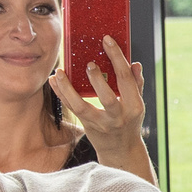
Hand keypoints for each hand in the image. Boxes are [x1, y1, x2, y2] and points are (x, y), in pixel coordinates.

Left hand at [49, 37, 148, 173]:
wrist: (120, 150)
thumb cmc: (129, 121)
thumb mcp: (137, 104)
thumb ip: (136, 84)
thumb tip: (134, 63)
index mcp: (134, 106)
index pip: (125, 78)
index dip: (117, 58)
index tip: (107, 40)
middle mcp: (118, 116)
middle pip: (107, 97)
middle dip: (97, 79)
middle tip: (88, 63)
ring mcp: (100, 123)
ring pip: (82, 106)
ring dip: (68, 89)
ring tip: (60, 73)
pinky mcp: (87, 125)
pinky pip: (71, 109)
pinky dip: (61, 93)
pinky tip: (54, 80)